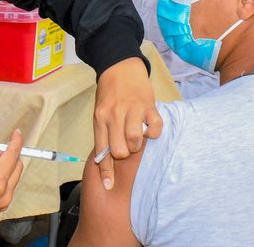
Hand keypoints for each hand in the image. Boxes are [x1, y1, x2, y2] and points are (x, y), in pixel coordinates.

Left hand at [93, 57, 161, 189]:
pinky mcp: (148, 105)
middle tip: (127, 145)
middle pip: (119, 150)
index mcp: (100, 118)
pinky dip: (153, 133)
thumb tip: (106, 160)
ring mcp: (131, 109)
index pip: (101, 150)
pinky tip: (149, 128)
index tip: (108, 186)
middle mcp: (114, 115)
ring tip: (137, 137)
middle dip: (124, 154)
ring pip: (135, 140)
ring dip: (137, 144)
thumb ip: (104, 133)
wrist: (120, 67)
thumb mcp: (100, 111)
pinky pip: (154, 127)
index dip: (106, 171)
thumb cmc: (110, 94)